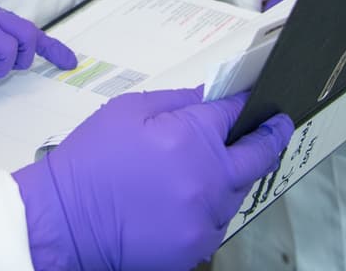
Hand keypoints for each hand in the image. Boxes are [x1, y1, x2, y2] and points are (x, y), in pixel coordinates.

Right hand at [11, 88, 291, 270]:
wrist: (67, 217)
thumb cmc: (92, 157)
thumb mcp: (128, 110)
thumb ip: (175, 100)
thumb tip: (208, 97)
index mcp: (191, 137)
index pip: (234, 114)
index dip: (248, 103)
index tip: (258, 98)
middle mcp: (209, 179)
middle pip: (257, 156)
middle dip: (271, 136)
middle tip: (279, 126)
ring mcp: (206, 218)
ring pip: (239, 193)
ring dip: (234, 175)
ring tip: (217, 164)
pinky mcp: (197, 248)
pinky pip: (218, 223)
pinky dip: (213, 206)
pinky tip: (191, 197)